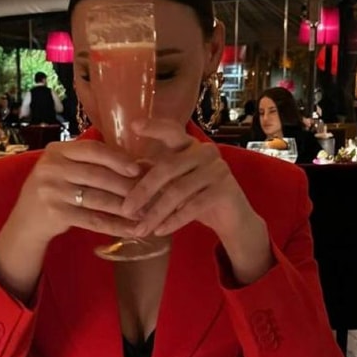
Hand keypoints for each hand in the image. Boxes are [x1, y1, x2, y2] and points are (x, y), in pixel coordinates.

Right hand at [12, 139, 141, 245]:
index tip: (138, 169)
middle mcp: (51, 168)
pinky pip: (92, 219)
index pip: (92, 150)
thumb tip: (136, 165)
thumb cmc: (54, 190)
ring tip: (145, 213)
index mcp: (56, 151)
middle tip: (149, 194)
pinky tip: (129, 230)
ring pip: (97, 198)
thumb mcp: (63, 169)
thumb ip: (89, 163)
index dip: (118, 159)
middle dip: (126, 186)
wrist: (26, 220)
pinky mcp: (56, 214)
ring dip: (124, 207)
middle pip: (98, 175)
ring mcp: (51, 191)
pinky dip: (113, 225)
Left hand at [120, 119, 273, 284]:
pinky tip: (159, 231)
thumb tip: (128, 168)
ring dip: (155, 213)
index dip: (154, 127)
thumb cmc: (196, 196)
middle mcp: (204, 151)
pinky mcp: (225, 190)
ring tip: (140, 229)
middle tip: (125, 210)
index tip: (134, 125)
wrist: (231, 217)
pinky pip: (193, 206)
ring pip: (178, 191)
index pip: (171, 131)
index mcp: (189, 144)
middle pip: (167, 168)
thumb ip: (155, 173)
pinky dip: (173, 220)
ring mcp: (217, 169)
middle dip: (143, 191)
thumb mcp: (173, 183)